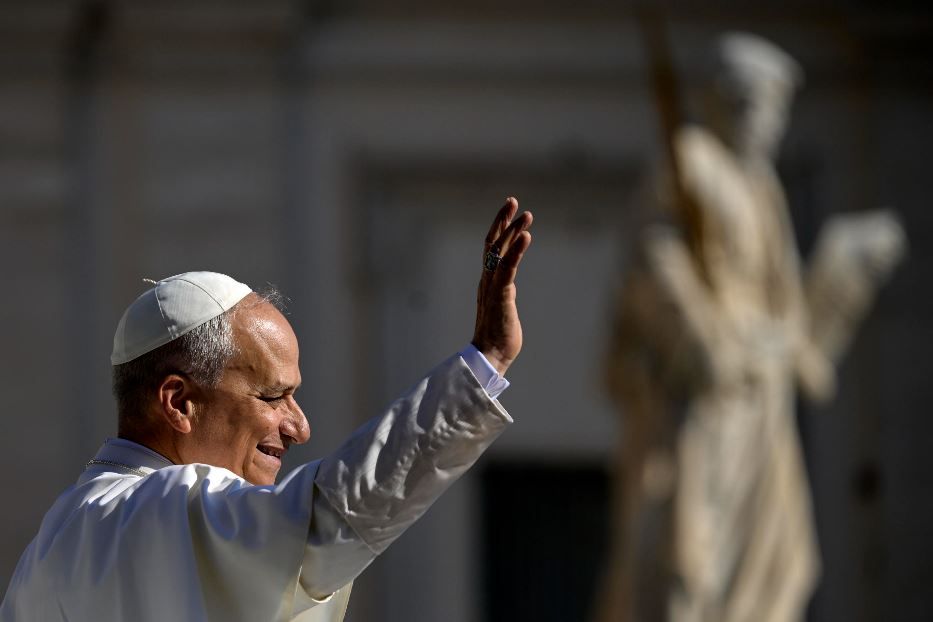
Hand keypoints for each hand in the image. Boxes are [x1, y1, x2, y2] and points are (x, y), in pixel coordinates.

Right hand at [472, 197, 532, 375]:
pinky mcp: (501, 295)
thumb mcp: (503, 306)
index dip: (499, 228)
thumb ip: (504, 292)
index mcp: (488, 281)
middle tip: (513, 200)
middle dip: (503, 220)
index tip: (510, 211)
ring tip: (526, 214)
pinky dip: (516, 250)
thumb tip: (509, 286)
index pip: (491, 248)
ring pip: (500, 252)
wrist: (490, 356)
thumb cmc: (499, 336)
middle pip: (492, 243)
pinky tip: (526, 236)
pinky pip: (508, 268)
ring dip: (513, 231)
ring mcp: (493, 286)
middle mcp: (487, 280)